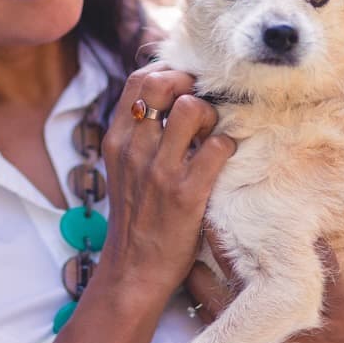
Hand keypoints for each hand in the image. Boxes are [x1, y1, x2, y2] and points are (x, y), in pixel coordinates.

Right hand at [97, 66, 236, 307]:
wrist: (133, 270)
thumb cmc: (135, 216)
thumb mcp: (123, 169)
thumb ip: (138, 135)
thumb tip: (165, 98)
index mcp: (116, 140)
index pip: (138, 81)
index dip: (167, 72)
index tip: (183, 87)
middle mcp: (134, 149)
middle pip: (162, 83)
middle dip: (189, 84)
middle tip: (201, 104)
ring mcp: (160, 170)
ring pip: (192, 109)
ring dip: (211, 114)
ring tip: (211, 133)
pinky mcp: (187, 193)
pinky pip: (217, 147)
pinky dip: (227, 146)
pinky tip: (222, 159)